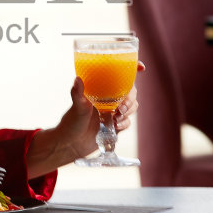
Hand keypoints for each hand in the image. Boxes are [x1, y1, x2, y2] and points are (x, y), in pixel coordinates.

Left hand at [28, 63, 143, 175]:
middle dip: (131, 97)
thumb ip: (77, 94)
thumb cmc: (71, 122)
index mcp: (101, 89)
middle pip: (130, 91)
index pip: (119, 76)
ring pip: (131, 106)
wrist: (72, 144)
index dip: (132, 69)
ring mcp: (114, 112)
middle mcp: (109, 98)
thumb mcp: (76, 107)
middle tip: (121, 107)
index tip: (141, 68)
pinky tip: (116, 126)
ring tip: (117, 117)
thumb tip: (77, 79)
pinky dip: (125, 123)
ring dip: (128, 110)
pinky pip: (127, 121)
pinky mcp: (116, 125)